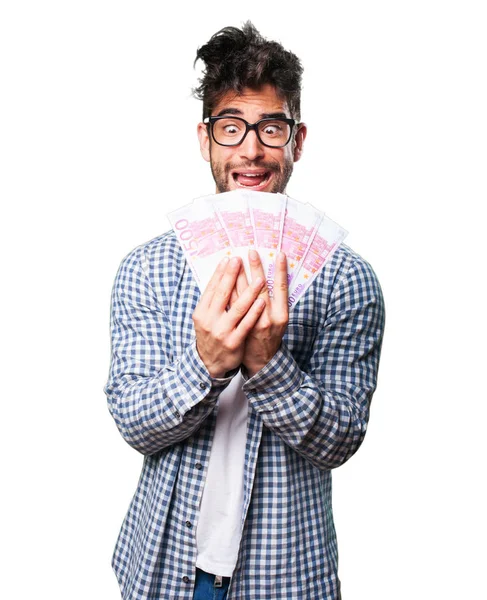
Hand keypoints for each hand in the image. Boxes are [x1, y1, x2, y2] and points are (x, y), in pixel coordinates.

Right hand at [192, 256, 265, 377]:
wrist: (210, 363)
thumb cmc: (211, 335)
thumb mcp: (205, 318)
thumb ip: (212, 301)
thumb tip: (221, 276)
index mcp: (201, 312)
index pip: (211, 288)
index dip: (220, 273)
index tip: (228, 258)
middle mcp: (209, 321)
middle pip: (222, 294)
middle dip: (232, 275)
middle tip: (240, 259)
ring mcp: (222, 332)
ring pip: (237, 308)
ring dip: (249, 291)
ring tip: (259, 278)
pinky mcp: (233, 342)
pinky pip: (246, 324)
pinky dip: (254, 312)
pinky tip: (261, 301)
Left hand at [241, 250, 288, 377]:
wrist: (260, 360)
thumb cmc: (270, 336)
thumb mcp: (278, 320)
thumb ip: (275, 302)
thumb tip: (269, 278)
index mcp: (281, 315)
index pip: (281, 288)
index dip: (280, 271)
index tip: (279, 254)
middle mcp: (268, 318)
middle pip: (261, 288)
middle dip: (256, 268)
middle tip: (252, 251)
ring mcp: (252, 323)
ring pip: (243, 295)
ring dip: (239, 276)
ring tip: (236, 260)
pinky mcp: (237, 327)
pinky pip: (232, 306)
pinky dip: (229, 292)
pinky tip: (225, 279)